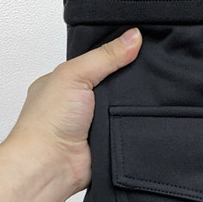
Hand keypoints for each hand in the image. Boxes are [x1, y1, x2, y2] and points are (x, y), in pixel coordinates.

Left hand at [5, 27, 141, 194]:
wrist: (51, 165)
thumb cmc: (48, 122)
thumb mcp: (75, 74)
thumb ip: (105, 56)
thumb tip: (134, 36)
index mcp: (67, 81)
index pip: (98, 60)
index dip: (118, 52)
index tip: (141, 42)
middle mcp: (80, 102)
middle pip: (115, 83)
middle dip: (131, 79)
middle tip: (153, 68)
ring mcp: (94, 123)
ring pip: (125, 107)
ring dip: (134, 104)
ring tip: (154, 92)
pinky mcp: (108, 142)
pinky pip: (129, 128)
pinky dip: (136, 125)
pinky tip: (148, 116)